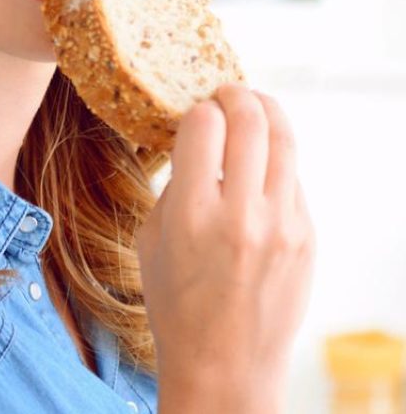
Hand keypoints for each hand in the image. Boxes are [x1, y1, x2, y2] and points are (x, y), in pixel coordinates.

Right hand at [136, 84, 314, 409]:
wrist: (225, 366)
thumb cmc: (177, 303)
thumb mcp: (153, 238)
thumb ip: (175, 183)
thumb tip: (196, 138)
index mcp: (193, 215)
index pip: (202, 125)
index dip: (196, 111)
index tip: (194, 115)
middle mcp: (242, 215)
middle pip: (250, 120)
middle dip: (234, 95)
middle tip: (225, 94)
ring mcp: (283, 225)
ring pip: (284, 138)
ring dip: (266, 111)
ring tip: (253, 106)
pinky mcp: (307, 236)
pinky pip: (294, 176)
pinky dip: (276, 158)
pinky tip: (262, 162)